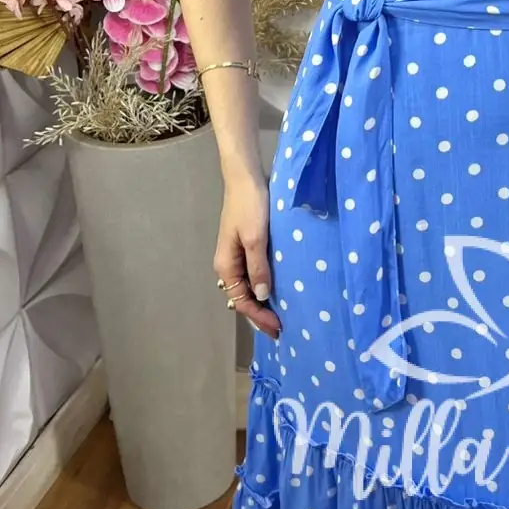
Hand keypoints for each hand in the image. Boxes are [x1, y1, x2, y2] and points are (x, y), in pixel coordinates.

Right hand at [214, 171, 280, 340]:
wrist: (245, 179)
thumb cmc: (249, 206)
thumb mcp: (256, 238)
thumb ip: (258, 268)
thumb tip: (263, 297)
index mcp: (226, 265)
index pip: (242, 301)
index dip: (259, 317)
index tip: (279, 328)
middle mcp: (228, 264)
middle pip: (243, 298)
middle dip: (260, 315)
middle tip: (281, 329)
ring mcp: (236, 256)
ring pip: (248, 287)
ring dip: (262, 302)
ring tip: (281, 315)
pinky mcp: (246, 247)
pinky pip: (253, 275)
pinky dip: (263, 286)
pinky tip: (276, 290)